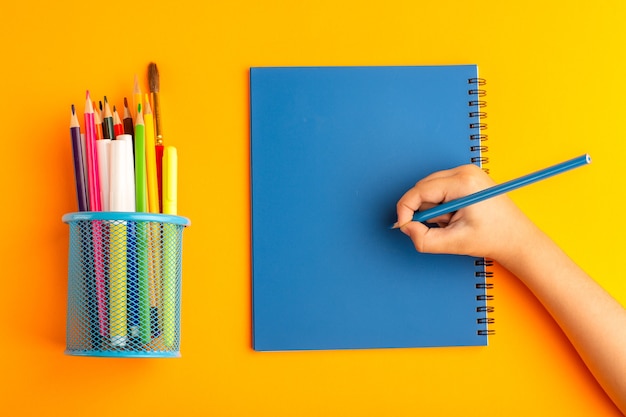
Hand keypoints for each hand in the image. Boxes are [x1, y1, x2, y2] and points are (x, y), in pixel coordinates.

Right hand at [395, 164, 535, 261]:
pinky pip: (440, 189)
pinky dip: (442, 205)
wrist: (516, 238)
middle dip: (424, 211)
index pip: (420, 190)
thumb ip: (424, 239)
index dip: (406, 209)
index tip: (402, 225)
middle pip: (423, 188)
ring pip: (430, 189)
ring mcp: (466, 172)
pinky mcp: (466, 177)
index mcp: (463, 183)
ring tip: (454, 222)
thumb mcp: (454, 244)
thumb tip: (406, 227)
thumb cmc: (492, 238)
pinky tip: (457, 216)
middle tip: (442, 228)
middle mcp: (464, 171)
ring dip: (434, 209)